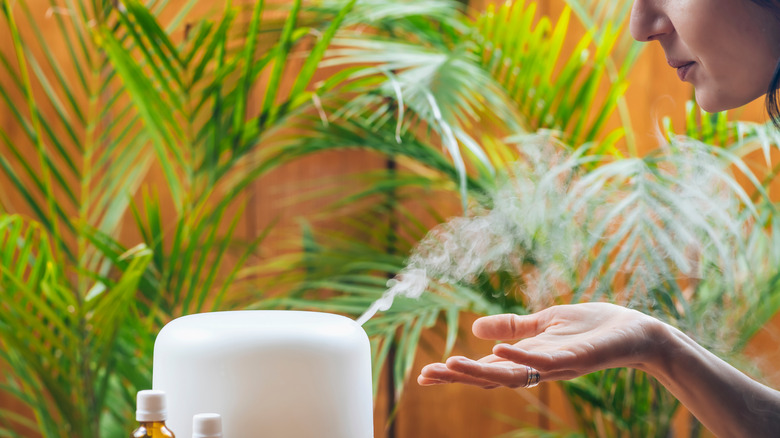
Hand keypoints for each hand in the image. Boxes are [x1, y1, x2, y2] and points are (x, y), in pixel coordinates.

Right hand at [417, 303, 663, 388]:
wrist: (637, 331)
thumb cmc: (594, 326)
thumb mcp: (545, 322)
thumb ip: (513, 326)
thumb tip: (475, 327)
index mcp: (527, 360)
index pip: (485, 369)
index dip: (456, 372)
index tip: (425, 374)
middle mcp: (537, 369)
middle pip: (491, 377)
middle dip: (458, 378)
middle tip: (426, 377)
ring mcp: (555, 366)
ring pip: (511, 375)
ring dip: (479, 371)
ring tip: (451, 365)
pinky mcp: (575, 358)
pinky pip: (543, 362)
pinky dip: (519, 358)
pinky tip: (497, 350)